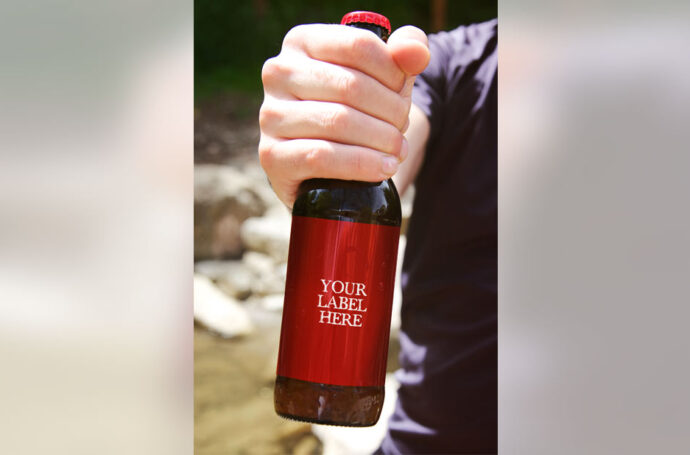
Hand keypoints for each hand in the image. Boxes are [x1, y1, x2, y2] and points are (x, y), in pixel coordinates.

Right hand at [258, 23, 429, 207]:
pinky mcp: (271, 155)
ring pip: (337, 122)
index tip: (403, 95)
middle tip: (401, 131)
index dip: (393, 74)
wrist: (331, 167)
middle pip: (350, 86)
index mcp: (302, 42)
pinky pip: (321, 157)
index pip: (358, 46)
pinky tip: (382, 169)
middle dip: (390, 112)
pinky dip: (361, 164)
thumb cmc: (360, 111)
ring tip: (396, 151)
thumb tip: (416, 52)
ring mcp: (270, 115)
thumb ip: (408, 52)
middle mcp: (278, 73)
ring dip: (380, 140)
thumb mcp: (387, 78)